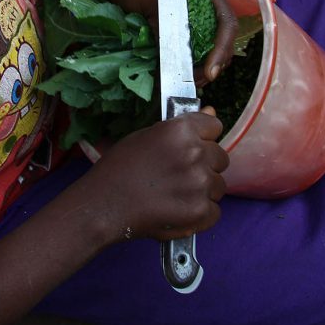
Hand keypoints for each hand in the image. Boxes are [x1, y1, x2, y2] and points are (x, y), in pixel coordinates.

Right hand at [81, 109, 228, 241]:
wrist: (104, 205)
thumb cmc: (120, 168)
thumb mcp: (146, 136)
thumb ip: (182, 127)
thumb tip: (211, 111)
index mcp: (181, 130)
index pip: (214, 127)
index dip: (203, 138)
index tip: (193, 147)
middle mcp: (195, 153)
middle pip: (220, 157)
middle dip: (204, 165)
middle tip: (178, 175)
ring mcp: (200, 183)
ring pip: (218, 185)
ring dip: (203, 190)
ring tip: (175, 194)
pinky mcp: (200, 211)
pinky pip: (214, 211)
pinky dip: (200, 214)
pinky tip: (178, 211)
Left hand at [111, 0, 237, 84]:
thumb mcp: (152, 1)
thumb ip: (166, 26)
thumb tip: (175, 58)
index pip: (227, 25)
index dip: (222, 50)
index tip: (211, 71)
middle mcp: (208, 7)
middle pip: (222, 41)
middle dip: (213, 64)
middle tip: (196, 83)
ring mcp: (197, 20)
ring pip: (210, 50)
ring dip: (203, 68)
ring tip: (187, 83)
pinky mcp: (183, 31)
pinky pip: (194, 52)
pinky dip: (190, 66)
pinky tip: (179, 75)